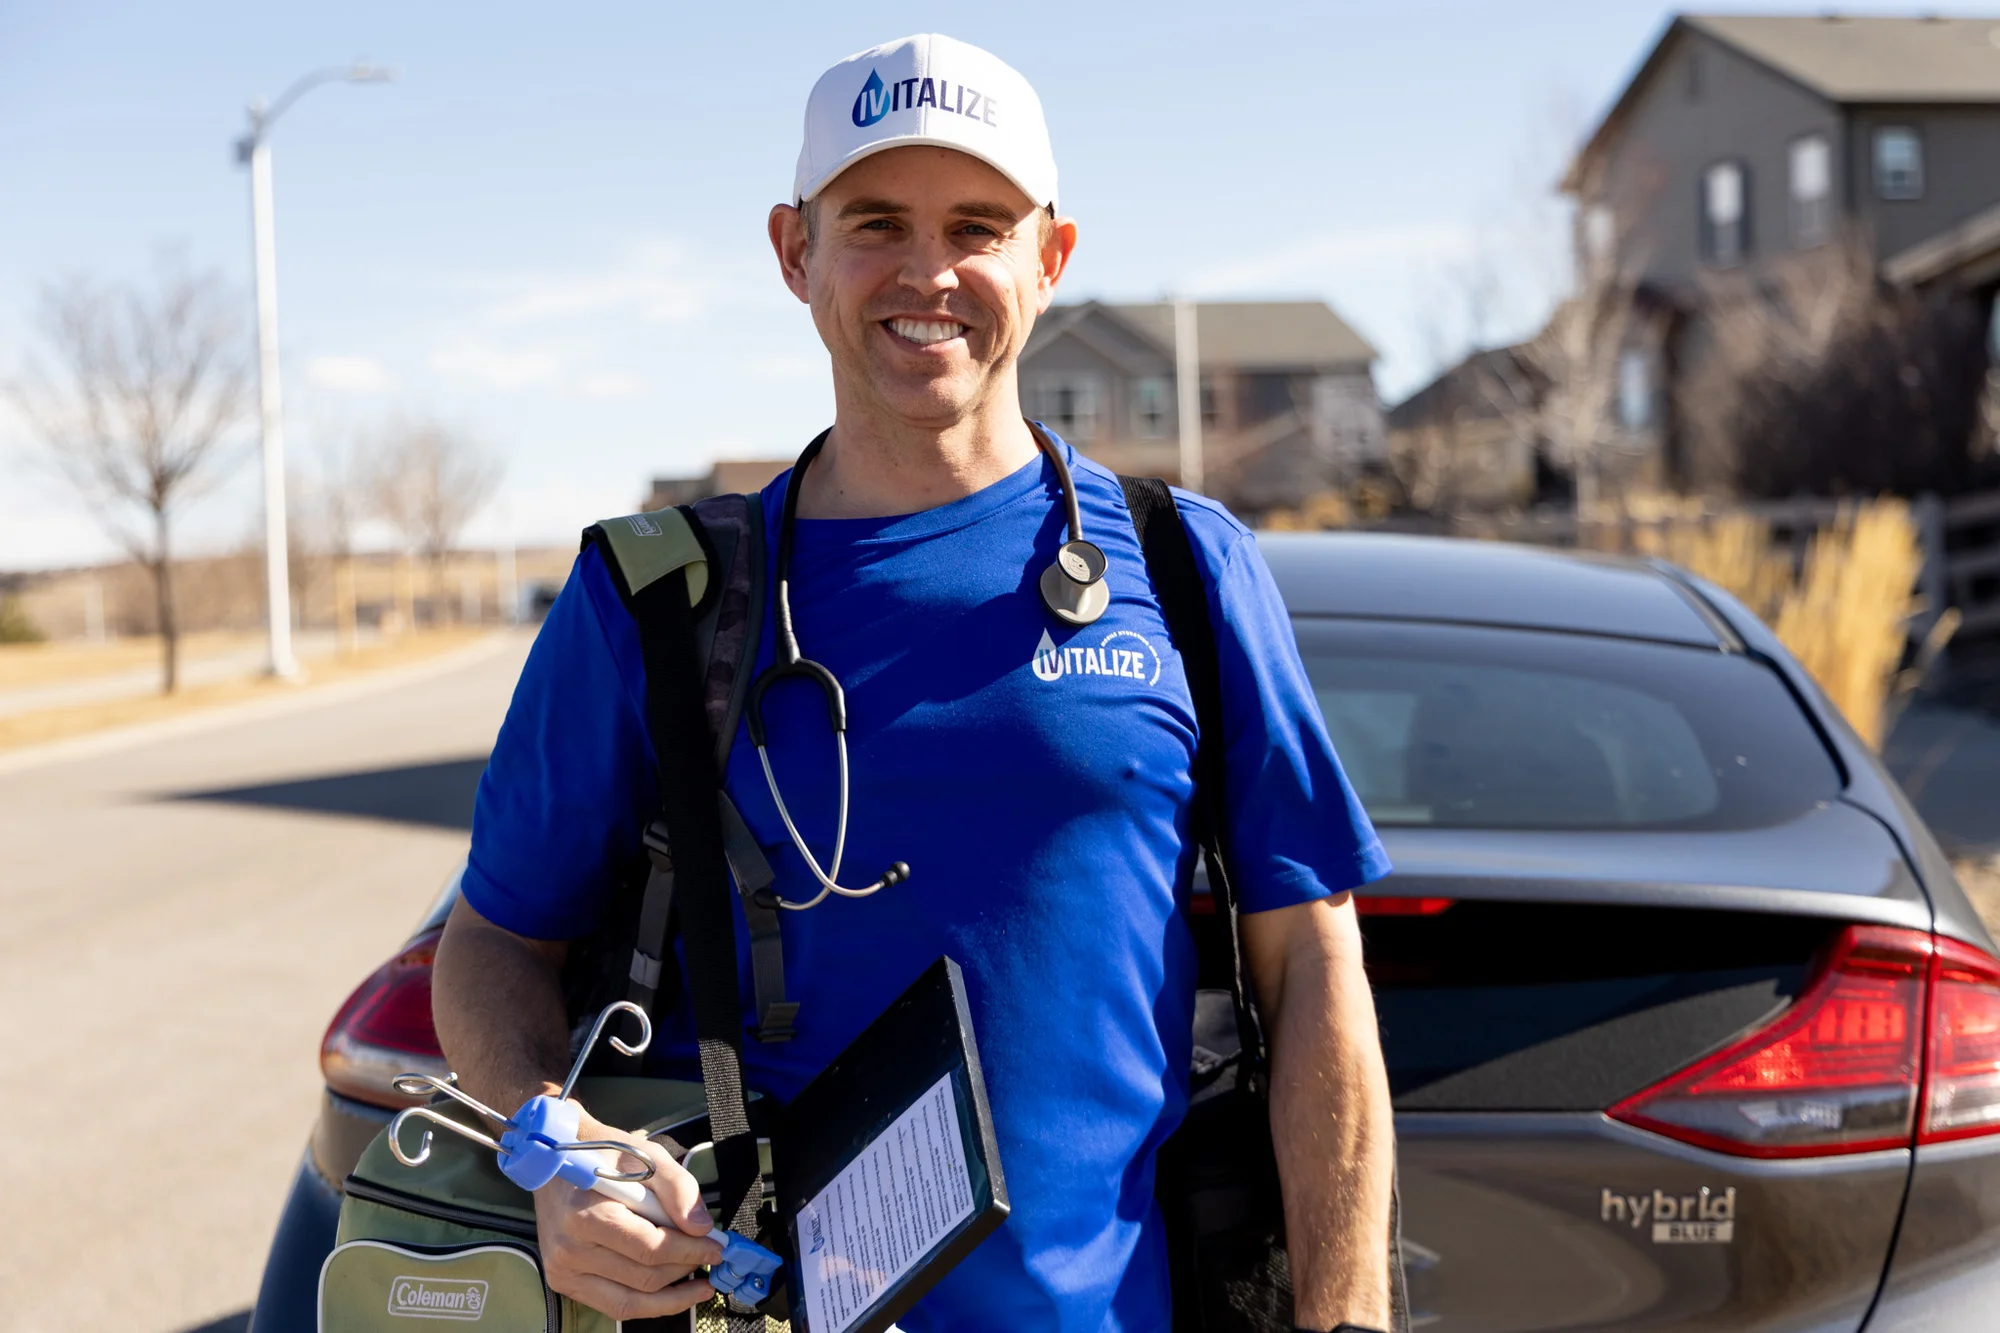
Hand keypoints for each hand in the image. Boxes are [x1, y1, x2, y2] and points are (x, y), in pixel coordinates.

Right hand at [532, 1107, 722, 1319]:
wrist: (554, 1158)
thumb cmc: (602, 1153)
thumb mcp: (644, 1155)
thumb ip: (677, 1188)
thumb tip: (701, 1227)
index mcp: (586, 1216)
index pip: (650, 1248)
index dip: (690, 1251)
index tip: (717, 1247)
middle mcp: (569, 1250)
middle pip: (643, 1277)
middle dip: (685, 1269)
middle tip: (710, 1257)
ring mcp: (563, 1270)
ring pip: (630, 1301)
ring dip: (671, 1297)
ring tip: (698, 1285)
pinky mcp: (563, 1281)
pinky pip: (613, 1305)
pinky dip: (647, 1304)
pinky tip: (671, 1293)